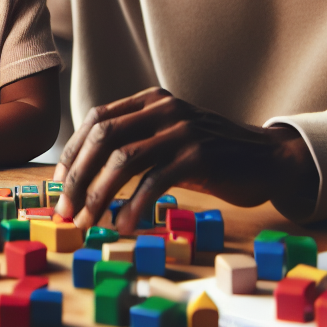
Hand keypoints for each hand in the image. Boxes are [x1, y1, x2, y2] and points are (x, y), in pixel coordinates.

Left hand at [52, 88, 319, 230]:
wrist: (268, 158)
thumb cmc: (212, 156)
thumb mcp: (170, 139)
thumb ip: (136, 144)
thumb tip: (84, 177)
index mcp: (152, 100)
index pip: (97, 120)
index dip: (73, 153)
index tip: (59, 186)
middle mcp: (164, 109)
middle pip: (104, 137)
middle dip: (78, 176)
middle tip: (65, 211)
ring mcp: (183, 130)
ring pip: (124, 159)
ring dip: (99, 195)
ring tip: (88, 223)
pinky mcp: (200, 156)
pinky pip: (155, 181)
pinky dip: (135, 206)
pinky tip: (126, 225)